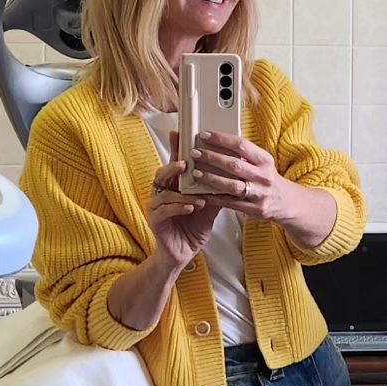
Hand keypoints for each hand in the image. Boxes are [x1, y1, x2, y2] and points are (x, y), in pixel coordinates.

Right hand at [148, 144, 217, 269]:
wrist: (184, 251)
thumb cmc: (194, 225)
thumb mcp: (208, 205)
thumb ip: (215, 189)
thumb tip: (231, 174)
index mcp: (174, 185)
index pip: (175, 163)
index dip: (176, 148)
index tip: (180, 133)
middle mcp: (162, 192)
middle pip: (162, 173)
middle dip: (173, 166)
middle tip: (186, 163)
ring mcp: (156, 206)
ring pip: (162, 192)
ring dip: (181, 192)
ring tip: (197, 195)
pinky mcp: (155, 220)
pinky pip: (163, 210)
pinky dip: (178, 207)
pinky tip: (190, 206)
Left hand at [187, 131, 288, 220]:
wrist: (287, 202)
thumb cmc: (269, 179)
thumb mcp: (263, 163)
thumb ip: (245, 154)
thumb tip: (217, 143)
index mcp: (264, 160)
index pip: (241, 145)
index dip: (221, 139)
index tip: (205, 136)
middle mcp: (263, 176)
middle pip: (234, 165)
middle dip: (212, 158)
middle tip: (196, 153)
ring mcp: (259, 194)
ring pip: (231, 185)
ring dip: (211, 179)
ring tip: (196, 173)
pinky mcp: (254, 209)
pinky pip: (230, 203)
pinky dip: (214, 198)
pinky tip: (202, 194)